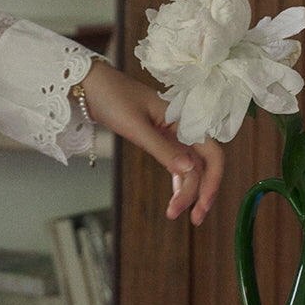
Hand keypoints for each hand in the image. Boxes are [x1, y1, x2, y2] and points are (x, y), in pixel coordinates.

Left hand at [80, 62, 223, 224]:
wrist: (91, 85)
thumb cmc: (113, 98)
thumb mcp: (136, 126)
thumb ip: (162, 149)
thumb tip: (188, 172)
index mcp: (184, 119)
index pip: (212, 153)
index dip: (213, 180)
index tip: (201, 204)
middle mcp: (183, 127)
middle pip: (203, 164)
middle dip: (201, 193)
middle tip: (194, 219)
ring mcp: (172, 133)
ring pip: (190, 167)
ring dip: (188, 191)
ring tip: (178, 214)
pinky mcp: (159, 137)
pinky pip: (176, 162)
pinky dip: (178, 180)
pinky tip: (176, 196)